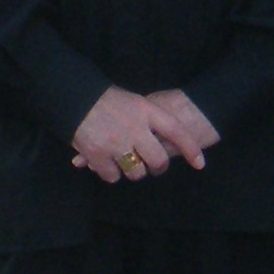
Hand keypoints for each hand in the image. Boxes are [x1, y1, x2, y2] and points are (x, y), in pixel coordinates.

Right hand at [71, 85, 217, 179]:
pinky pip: (113, 177)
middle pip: (158, 160)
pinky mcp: (97, 155)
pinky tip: (106, 161)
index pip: (176, 131)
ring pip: (137, 172)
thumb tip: (168, 142)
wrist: (73, 96)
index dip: (191, 149)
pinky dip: (111, 173)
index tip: (200, 164)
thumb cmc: (106, 100)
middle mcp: (134, 128)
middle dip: (157, 167)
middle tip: (152, 165)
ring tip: (125, 160)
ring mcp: (115, 143)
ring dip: (133, 171)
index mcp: (146, 110)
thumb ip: (150, 120)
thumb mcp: (134, 102)